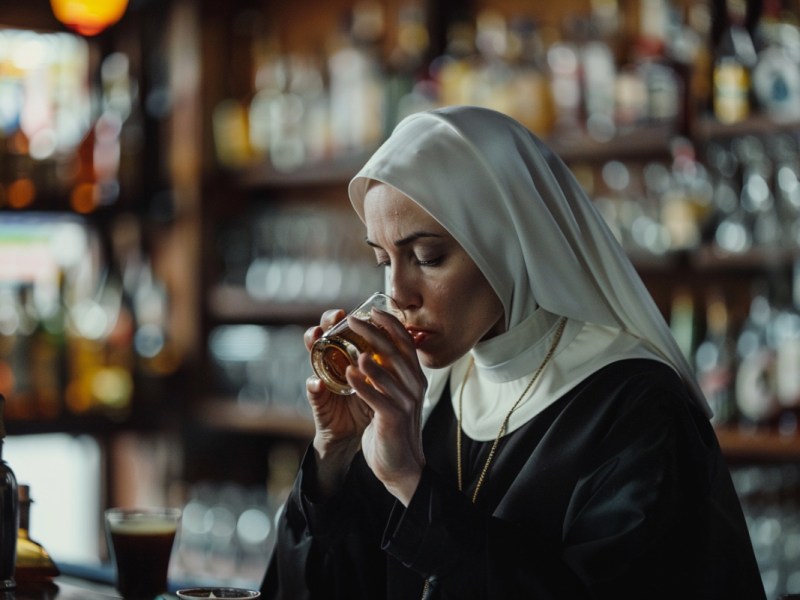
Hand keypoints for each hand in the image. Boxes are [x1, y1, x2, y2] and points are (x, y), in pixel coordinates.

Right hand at [304, 309, 371, 496]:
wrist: (363, 441)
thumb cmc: (372, 406)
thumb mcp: (381, 381)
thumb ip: (386, 361)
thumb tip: (405, 334)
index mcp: (350, 359)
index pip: (344, 332)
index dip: (348, 318)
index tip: (353, 310)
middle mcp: (335, 366)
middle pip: (325, 337)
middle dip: (326, 324)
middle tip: (335, 317)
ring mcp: (325, 382)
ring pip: (313, 358)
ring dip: (313, 346)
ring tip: (315, 337)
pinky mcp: (320, 403)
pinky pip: (314, 393)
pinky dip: (314, 387)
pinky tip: (316, 383)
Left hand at [345, 307, 427, 505]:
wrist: (400, 466)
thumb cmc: (392, 428)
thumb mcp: (394, 396)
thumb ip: (388, 374)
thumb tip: (374, 350)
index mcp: (414, 376)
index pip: (405, 341)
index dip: (391, 323)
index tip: (373, 310)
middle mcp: (414, 385)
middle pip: (395, 350)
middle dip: (373, 332)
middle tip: (353, 319)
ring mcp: (406, 401)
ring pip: (388, 371)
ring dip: (369, 355)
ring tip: (351, 344)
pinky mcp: (394, 418)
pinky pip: (377, 397)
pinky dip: (363, 384)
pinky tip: (349, 374)